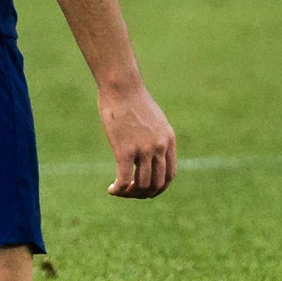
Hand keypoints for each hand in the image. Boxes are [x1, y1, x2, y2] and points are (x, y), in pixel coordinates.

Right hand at [98, 83, 175, 198]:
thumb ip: (155, 136)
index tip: (146, 190)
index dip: (159, 188)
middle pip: (157, 184)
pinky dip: (118, 190)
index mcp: (168, 140)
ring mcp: (143, 150)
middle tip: (130, 192)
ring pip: (141, 185)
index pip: (170, 175)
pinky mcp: (125, 150)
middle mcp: (159, 147)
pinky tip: (111, 190)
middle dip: (144, 193)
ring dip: (130, 193)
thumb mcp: (154, 119)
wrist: (122, 86)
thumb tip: (150, 152)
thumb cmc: (132, 99)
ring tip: (119, 190)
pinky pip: (124, 180)